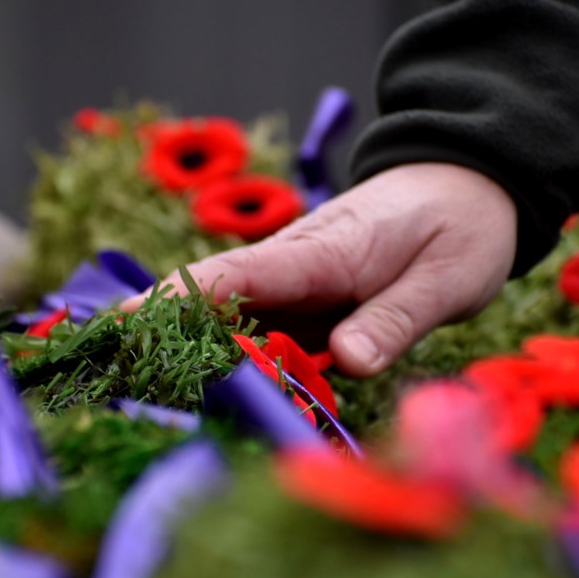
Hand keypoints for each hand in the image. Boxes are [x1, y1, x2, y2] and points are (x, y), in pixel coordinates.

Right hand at [121, 162, 517, 376]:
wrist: (468, 185)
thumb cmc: (459, 227)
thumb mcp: (446, 278)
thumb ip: (395, 319)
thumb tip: (344, 362)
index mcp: (322, 252)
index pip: (237, 275)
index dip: (179, 301)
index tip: (124, 325)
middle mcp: (295, 265)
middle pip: (216, 299)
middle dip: (162, 333)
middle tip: (110, 376)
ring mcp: (299, 283)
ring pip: (233, 318)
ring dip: (191, 351)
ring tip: (139, 392)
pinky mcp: (310, 301)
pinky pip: (264, 332)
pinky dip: (235, 359)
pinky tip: (213, 392)